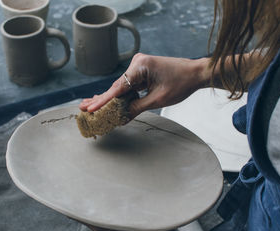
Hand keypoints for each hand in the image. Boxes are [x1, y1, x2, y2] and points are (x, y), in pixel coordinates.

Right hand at [79, 53, 210, 118]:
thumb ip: (137, 107)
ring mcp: (139, 66)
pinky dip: (121, 95)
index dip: (103, 101)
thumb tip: (121, 117)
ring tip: (90, 106)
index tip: (90, 109)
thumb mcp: (158, 99)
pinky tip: (107, 102)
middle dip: (101, 99)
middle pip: (116, 86)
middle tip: (83, 108)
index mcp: (140, 66)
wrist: (196, 73)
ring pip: (121, 87)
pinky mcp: (142, 71)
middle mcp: (137, 63)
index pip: (118, 87)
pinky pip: (129, 85)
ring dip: (109, 98)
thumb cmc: (181, 83)